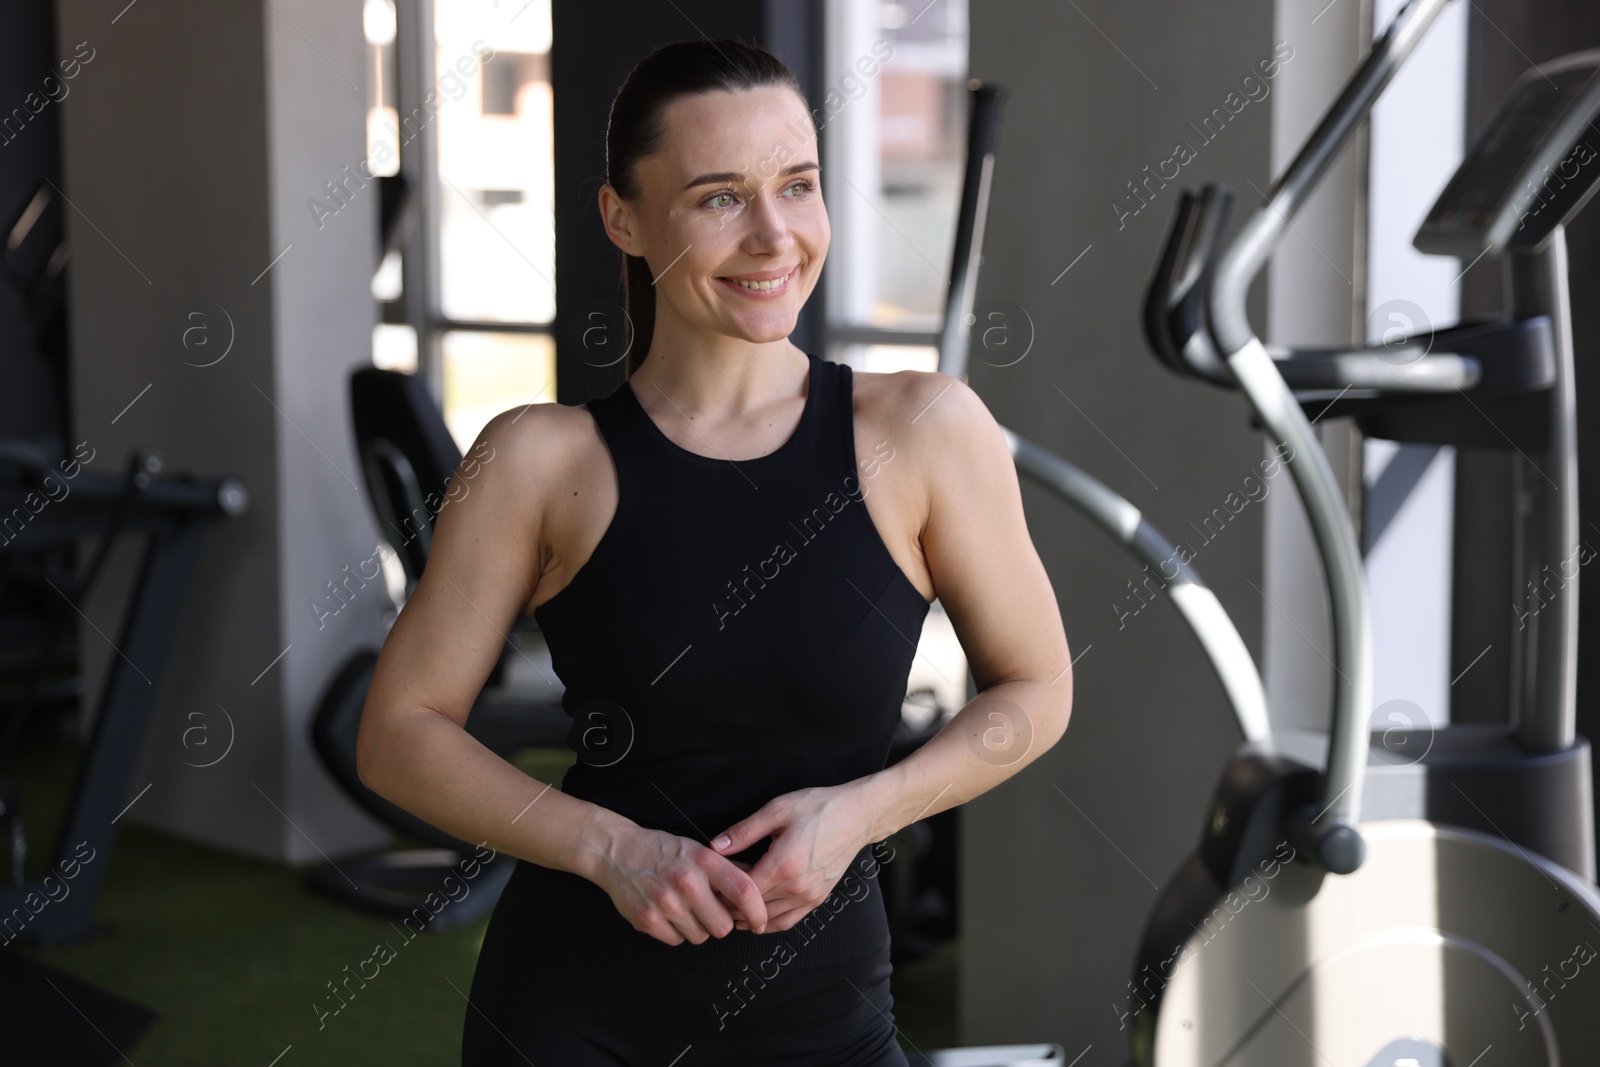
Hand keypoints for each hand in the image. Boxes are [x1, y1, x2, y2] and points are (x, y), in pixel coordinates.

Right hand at [590, 825, 769, 945]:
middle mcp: (686, 881)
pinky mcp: (647, 919)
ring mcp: (665, 902)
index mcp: (704, 861)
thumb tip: (761, 884)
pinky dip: (676, 932)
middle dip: (720, 923)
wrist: (617, 851)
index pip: (743, 891)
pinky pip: (676, 941)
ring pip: (700, 937)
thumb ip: (728, 869)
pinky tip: (668, 913)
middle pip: (723, 926)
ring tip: (684, 908)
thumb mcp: (698, 850)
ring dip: (697, 928)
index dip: (758, 912)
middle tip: (710, 911)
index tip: (760, 922)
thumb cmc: (663, 850)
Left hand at [708, 784, 878, 932]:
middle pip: (753, 907)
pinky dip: (769, 923)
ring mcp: (809, 896)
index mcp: (783, 865)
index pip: (743, 890)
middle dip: (731, 903)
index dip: (722, 889)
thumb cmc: (819, 808)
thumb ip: (744, 831)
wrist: (858, 815)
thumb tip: (716, 846)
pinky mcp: (818, 899)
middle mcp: (797, 887)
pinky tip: (756, 915)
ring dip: (748, 916)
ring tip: (729, 906)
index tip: (710, 883)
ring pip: (769, 919)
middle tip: (714, 895)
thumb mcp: (777, 810)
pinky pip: (788, 921)